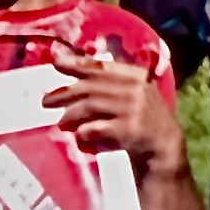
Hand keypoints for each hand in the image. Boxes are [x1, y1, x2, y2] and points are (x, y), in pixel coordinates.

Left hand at [43, 48, 182, 170]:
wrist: (164, 146)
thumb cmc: (144, 119)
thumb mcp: (136, 95)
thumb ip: (115, 84)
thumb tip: (79, 75)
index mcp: (136, 76)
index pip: (102, 67)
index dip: (77, 63)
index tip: (56, 62)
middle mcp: (135, 89)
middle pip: (91, 86)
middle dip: (65, 92)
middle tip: (46, 100)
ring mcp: (133, 109)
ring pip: (91, 106)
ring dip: (71, 114)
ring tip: (60, 122)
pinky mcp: (128, 129)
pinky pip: (97, 127)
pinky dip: (84, 132)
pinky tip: (80, 136)